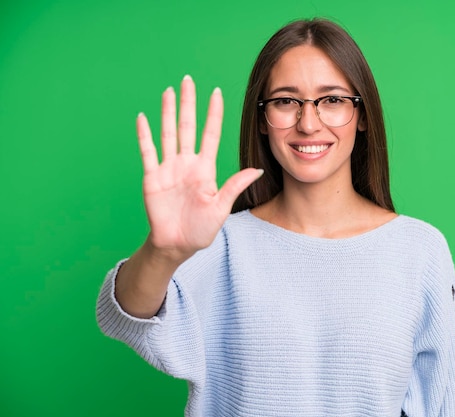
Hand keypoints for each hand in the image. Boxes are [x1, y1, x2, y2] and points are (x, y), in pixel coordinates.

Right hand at [137, 75, 261, 260]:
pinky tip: (143, 117)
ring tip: (168, 91)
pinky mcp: (152, 177)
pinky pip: (148, 152)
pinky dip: (145, 135)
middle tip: (188, 80)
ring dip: (167, 112)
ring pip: (168, 133)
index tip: (217, 92)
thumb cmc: (201, 229)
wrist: (176, 245)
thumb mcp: (221, 207)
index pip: (210, 134)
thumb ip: (235, 186)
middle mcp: (187, 163)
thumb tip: (257, 170)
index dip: (213, 114)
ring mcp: (169, 168)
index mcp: (205, 169)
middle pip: (188, 126)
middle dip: (188, 103)